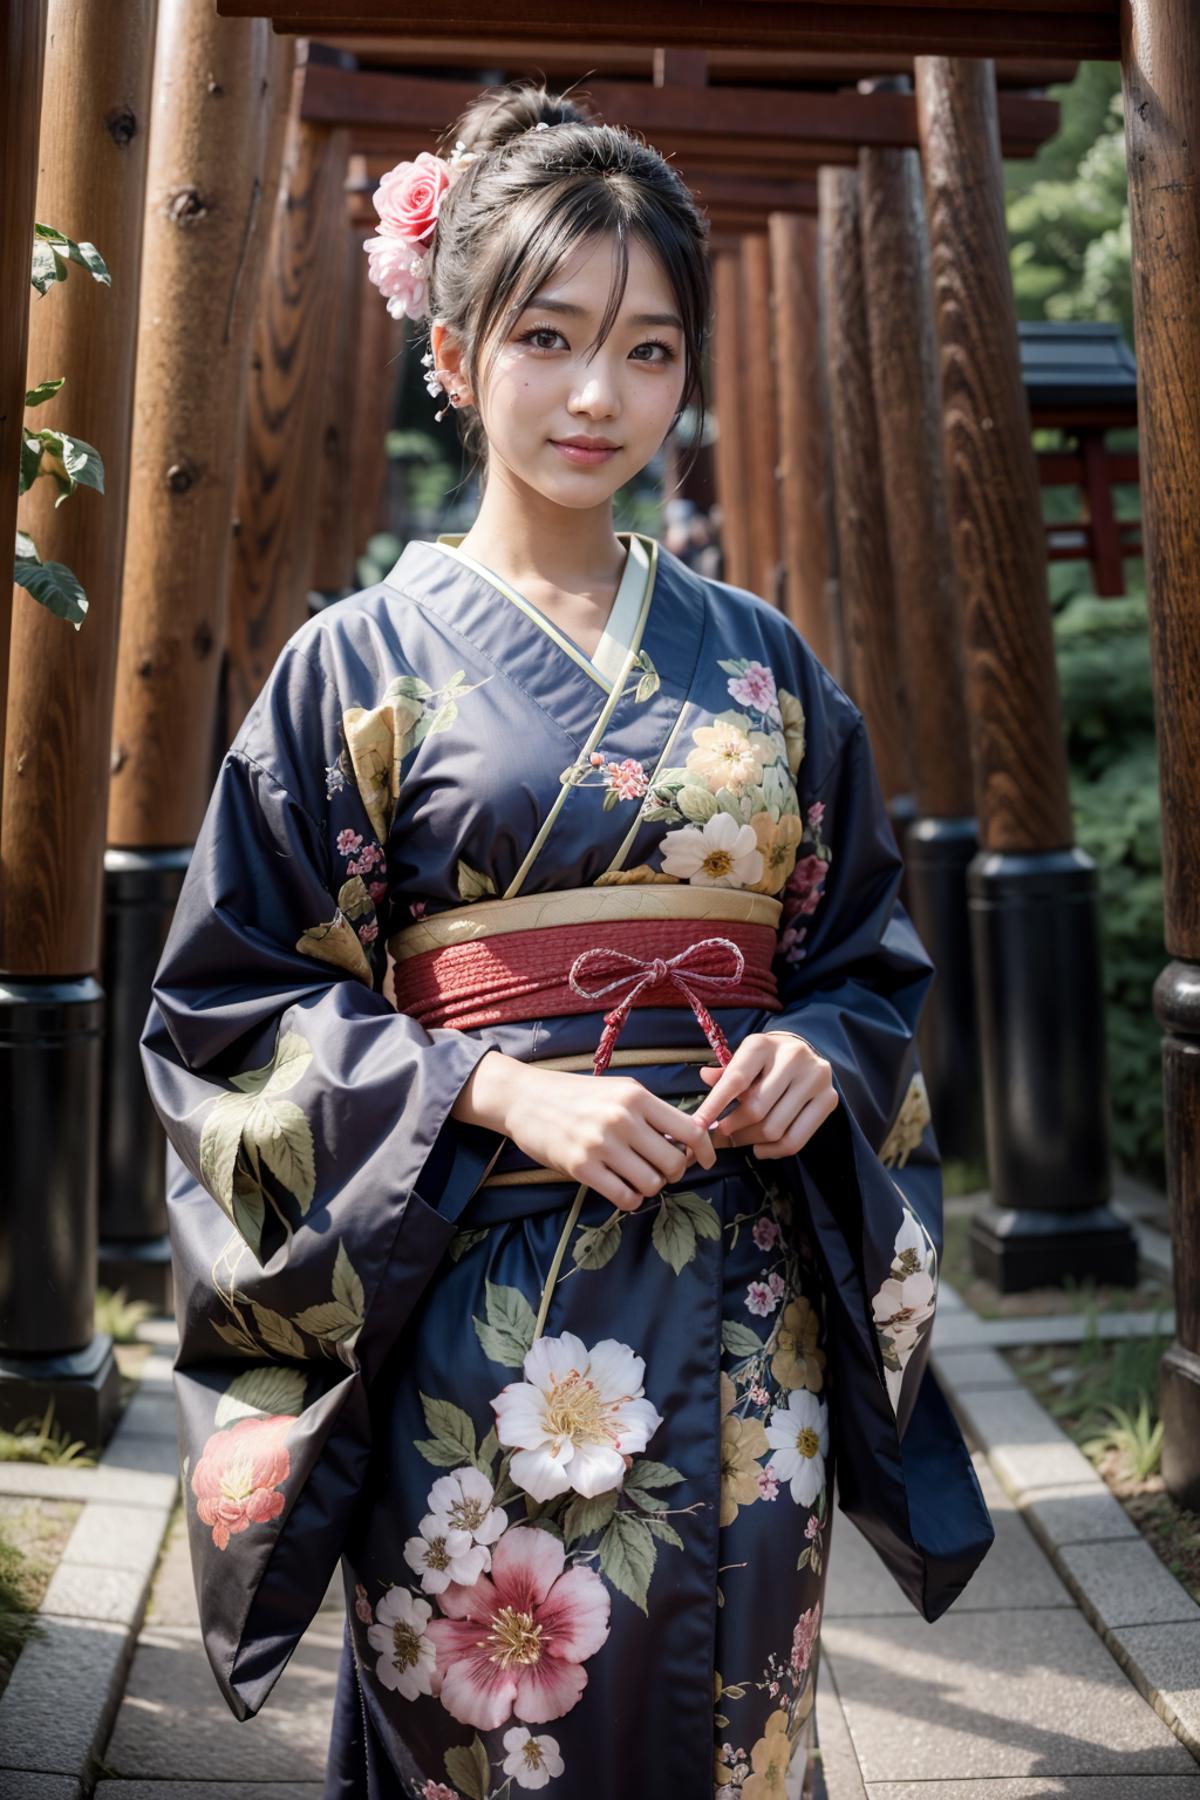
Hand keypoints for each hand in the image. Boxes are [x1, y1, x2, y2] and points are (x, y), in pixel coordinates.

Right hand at [452, 1052, 716, 1210]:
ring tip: (636, 1178)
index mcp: (636, 1096)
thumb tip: (689, 1141)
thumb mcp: (619, 1091)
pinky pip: (625, 1197)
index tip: (706, 1161)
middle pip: (674, 1162)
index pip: (690, 1129)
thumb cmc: (577, 1096)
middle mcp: (622, 1119)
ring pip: (652, 1183)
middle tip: (660, 1170)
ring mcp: (601, 1144)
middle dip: (673, 1172)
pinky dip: (630, 1199)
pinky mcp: (581, 1167)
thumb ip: (651, 1113)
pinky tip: (620, 1189)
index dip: (705, 1151)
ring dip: (649, 1187)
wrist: (525, 1098)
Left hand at [691, 1031, 837, 1157]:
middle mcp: (793, 1057)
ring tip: (739, 1140)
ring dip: (751, 1141)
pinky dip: (773, 1151)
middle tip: (722, 1135)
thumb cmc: (766, 1061)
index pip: (736, 1079)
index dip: (715, 1105)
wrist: (806, 1053)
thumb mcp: (744, 1059)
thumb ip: (725, 1073)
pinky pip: (796, 1140)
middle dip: (733, 1128)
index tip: (699, 1125)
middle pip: (756, 1110)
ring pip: (774, 1129)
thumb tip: (705, 1077)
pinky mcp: (829, 1099)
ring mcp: (815, 1078)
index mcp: (764, 1044)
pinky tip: (761, 1148)